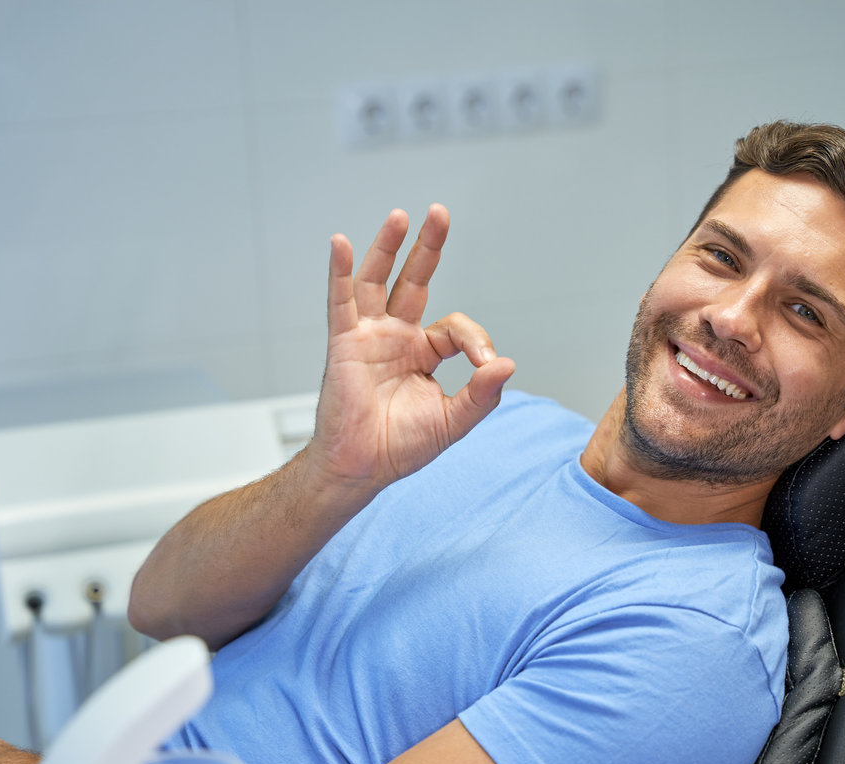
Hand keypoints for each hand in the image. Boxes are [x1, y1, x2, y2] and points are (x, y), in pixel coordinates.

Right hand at [307, 204, 514, 490]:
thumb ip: (481, 394)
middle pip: (413, 280)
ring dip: (388, 247)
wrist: (362, 469)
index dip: (475, 340)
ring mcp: (369, 337)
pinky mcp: (344, 344)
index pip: (455, 328)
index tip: (485, 364)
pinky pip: (340, 301)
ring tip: (401, 216)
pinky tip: (339, 243)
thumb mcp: (453, 421)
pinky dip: (339, 272)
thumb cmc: (402, 447)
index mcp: (424, 353)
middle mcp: (396, 336)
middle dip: (428, 247)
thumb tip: (506, 362)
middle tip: (440, 213)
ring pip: (377, 281)